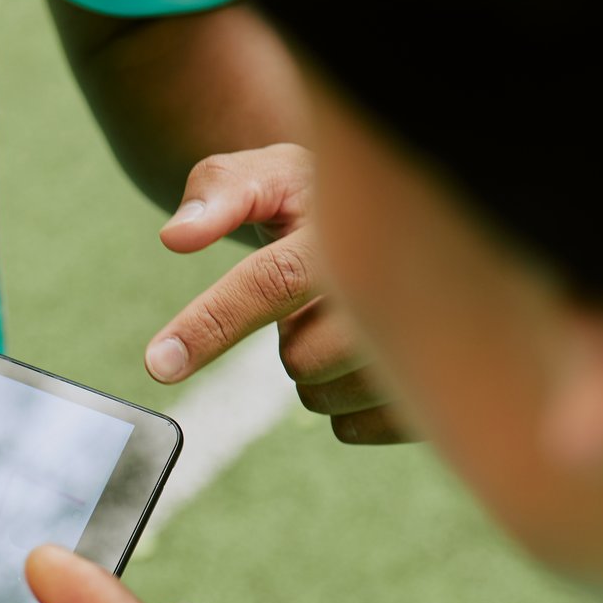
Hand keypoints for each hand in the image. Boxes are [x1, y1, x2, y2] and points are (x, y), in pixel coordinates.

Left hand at [144, 144, 412, 444]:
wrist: (409, 217)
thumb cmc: (322, 198)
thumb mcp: (272, 174)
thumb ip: (219, 191)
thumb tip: (176, 236)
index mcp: (355, 223)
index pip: (274, 280)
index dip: (212, 324)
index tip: (158, 364)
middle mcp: (407, 279)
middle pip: (300, 357)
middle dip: (290, 337)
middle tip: (315, 299)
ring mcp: (438, 339)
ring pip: (324, 398)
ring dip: (315, 371)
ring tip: (346, 322)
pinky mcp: (445, 389)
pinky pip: (354, 428)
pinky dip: (341, 405)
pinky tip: (363, 360)